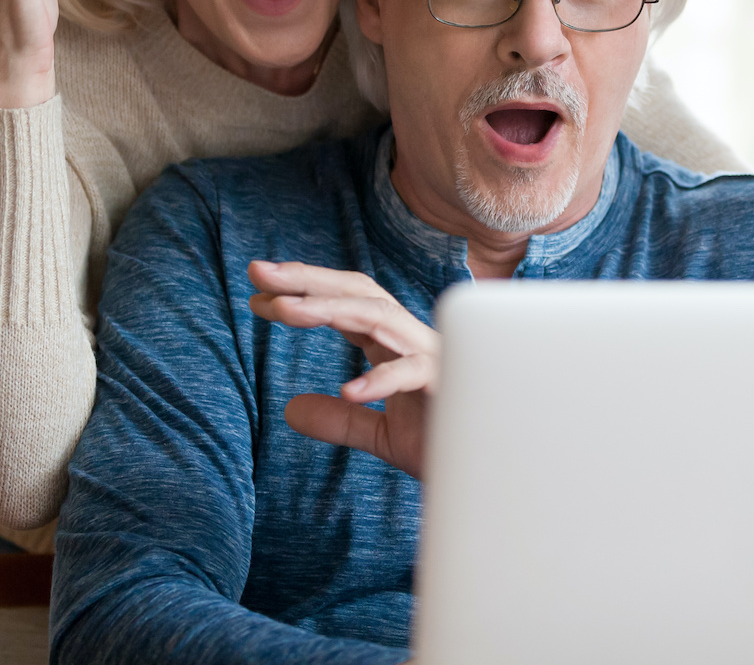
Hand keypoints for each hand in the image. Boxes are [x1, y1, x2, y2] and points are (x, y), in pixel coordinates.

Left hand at [247, 260, 438, 479]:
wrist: (497, 479)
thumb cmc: (446, 447)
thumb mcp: (381, 435)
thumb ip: (341, 420)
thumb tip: (290, 409)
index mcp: (396, 344)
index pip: (345, 303)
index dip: (302, 294)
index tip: (256, 295)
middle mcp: (414, 339)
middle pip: (358, 291)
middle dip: (308, 279)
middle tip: (257, 273)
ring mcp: (434, 357)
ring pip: (378, 316)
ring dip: (328, 309)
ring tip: (282, 312)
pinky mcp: (451, 387)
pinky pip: (413, 373)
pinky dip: (381, 378)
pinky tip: (349, 390)